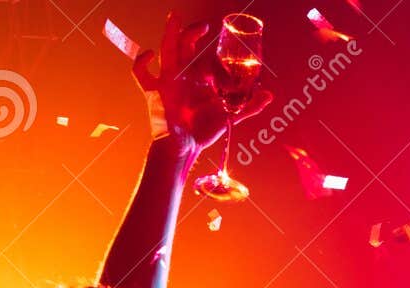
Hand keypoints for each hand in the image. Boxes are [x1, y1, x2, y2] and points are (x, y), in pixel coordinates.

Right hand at [131, 14, 270, 152]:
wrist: (185, 146)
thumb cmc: (204, 130)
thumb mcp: (230, 116)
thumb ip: (249, 105)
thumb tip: (269, 94)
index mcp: (199, 79)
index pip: (204, 57)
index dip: (213, 55)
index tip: (221, 51)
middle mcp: (183, 76)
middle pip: (184, 46)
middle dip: (191, 33)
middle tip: (204, 26)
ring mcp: (168, 82)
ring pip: (166, 51)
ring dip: (171, 34)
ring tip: (175, 18)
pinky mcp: (155, 92)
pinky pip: (141, 74)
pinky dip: (140, 62)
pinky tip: (150, 54)